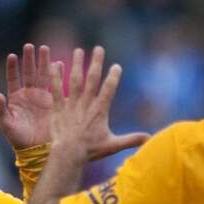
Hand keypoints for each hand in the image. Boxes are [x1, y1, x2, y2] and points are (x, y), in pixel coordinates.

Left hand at [0, 43, 53, 149]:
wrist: (36, 149)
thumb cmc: (19, 139)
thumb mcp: (7, 125)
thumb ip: (2, 111)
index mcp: (15, 98)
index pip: (13, 78)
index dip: (13, 67)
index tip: (12, 56)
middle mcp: (28, 94)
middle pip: (29, 72)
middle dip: (29, 59)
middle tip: (30, 46)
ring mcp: (41, 97)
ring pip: (42, 75)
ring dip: (43, 62)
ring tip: (44, 48)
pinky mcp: (53, 102)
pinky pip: (55, 85)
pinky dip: (58, 75)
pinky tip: (60, 64)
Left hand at [49, 46, 149, 160]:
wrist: (69, 154)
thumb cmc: (90, 150)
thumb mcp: (113, 145)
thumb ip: (131, 139)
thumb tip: (149, 139)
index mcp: (100, 110)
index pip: (109, 89)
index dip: (114, 76)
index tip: (117, 66)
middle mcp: (86, 104)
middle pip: (92, 79)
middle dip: (96, 63)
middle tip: (99, 48)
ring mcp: (72, 104)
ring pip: (75, 80)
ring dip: (77, 64)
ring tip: (79, 51)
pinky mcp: (58, 108)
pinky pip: (56, 89)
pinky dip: (55, 76)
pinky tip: (54, 64)